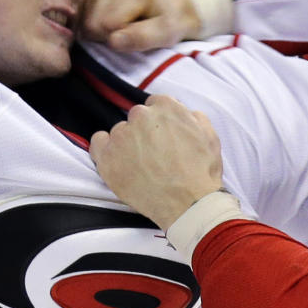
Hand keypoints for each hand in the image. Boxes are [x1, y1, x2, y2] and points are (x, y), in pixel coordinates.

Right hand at [82, 0, 200, 50]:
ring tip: (120, 21)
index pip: (105, 26)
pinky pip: (76, 11)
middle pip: (89, 22)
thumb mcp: (165, 34)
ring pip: (80, 18)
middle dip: (106, 33)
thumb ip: (141, 38)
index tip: (134, 33)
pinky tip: (107, 16)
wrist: (172, 6)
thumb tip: (113, 42)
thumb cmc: (169, 22)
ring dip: (98, 27)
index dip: (116, 38)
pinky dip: (89, 19)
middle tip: (128, 28)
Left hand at [89, 94, 223, 230]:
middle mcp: (141, 117)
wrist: (188, 204)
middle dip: (145, 131)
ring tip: (140, 166)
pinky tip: (116, 161)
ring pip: (120, 132)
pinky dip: (105, 150)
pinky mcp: (107, 157)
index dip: (161, 121)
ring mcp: (121, 137)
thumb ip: (193, 117)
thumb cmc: (201, 173)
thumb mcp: (210, 136)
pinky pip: (98, 143)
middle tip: (155, 153)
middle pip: (138, 117)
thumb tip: (184, 113)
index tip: (163, 135)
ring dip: (127, 144)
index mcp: (166, 107)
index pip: (156, 103)